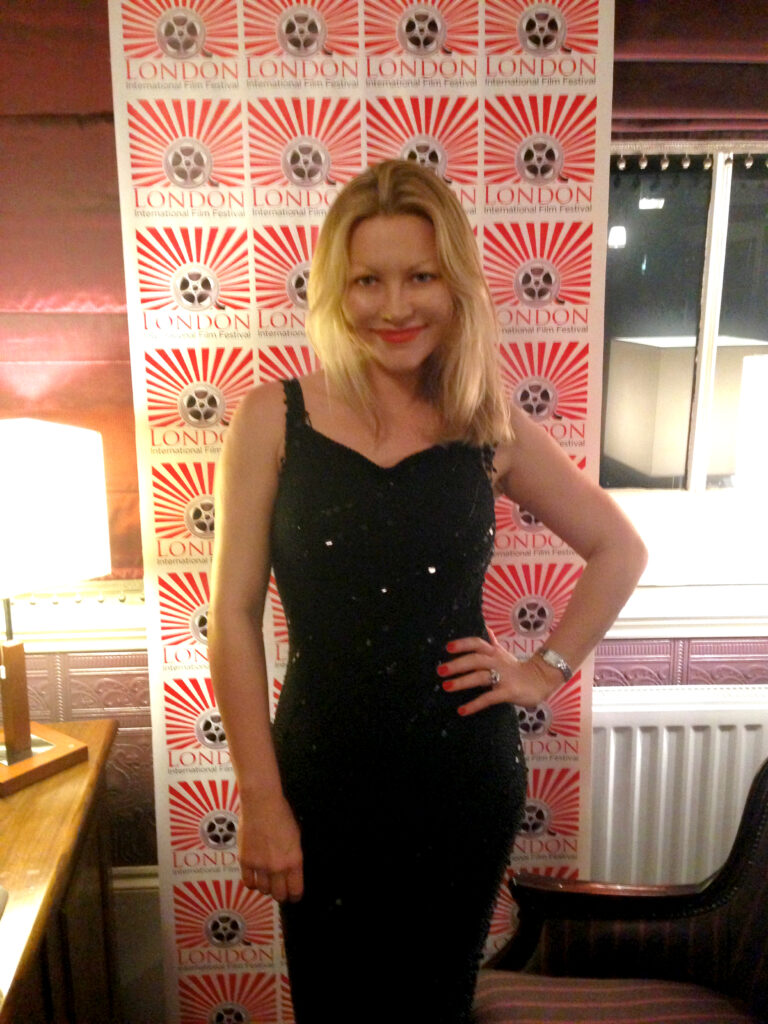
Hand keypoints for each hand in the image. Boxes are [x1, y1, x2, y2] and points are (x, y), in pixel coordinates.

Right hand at [238, 793, 303, 902]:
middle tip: (280, 890)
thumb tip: (291, 871)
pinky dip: (252, 883)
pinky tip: (255, 878)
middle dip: (281, 895)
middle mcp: (277, 867)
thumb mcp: (296, 837)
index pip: (295, 891)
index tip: (293, 896)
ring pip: (263, 890)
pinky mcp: (245, 861)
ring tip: (267, 881)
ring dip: (266, 888)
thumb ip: (293, 857)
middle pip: (279, 895)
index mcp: (294, 861)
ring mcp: (260, 866)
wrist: (261, 804)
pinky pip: (248, 882)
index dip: (294, 896)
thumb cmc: (282, 815)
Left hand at [437, 629, 560, 715]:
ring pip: (480, 677)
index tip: (448, 647)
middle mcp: (497, 662)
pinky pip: (489, 698)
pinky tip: (462, 710)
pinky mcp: (508, 692)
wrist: (542, 679)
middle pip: (475, 659)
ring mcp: (503, 677)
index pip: (477, 643)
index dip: (463, 644)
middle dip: (457, 664)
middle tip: (440, 670)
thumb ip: (492, 642)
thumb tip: (486, 627)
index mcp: (494, 652)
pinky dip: (474, 705)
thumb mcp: (504, 653)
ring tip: (446, 686)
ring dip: (462, 682)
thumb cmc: (518, 668)